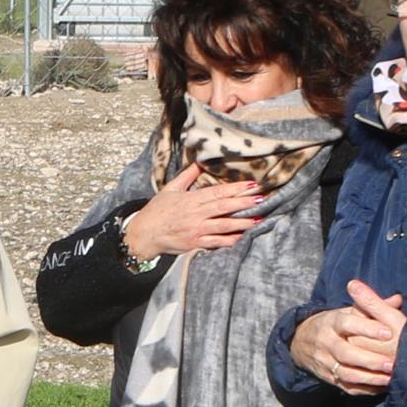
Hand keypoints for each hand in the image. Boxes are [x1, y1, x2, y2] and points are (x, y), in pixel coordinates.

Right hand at [122, 165, 264, 260]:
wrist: (144, 234)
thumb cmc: (157, 211)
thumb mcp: (170, 189)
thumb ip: (187, 176)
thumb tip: (199, 163)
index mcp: (191, 199)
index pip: (217, 192)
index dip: (236, 189)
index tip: (252, 185)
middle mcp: (196, 214)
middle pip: (224, 207)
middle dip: (245, 203)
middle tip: (262, 199)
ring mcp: (197, 230)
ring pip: (224, 226)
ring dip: (243, 222)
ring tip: (260, 218)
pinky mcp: (195, 244)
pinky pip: (217, 242)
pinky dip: (230, 240)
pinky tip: (243, 237)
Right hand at [288, 279, 406, 394]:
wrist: (300, 342)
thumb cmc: (332, 324)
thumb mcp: (346, 311)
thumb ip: (371, 306)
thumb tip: (398, 298)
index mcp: (331, 322)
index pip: (348, 323)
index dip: (367, 328)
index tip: (388, 332)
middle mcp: (326, 342)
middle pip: (346, 353)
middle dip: (370, 359)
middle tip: (392, 362)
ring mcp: (325, 362)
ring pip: (346, 373)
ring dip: (369, 377)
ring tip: (390, 377)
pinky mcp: (329, 378)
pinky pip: (347, 387)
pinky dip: (365, 389)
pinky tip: (381, 386)